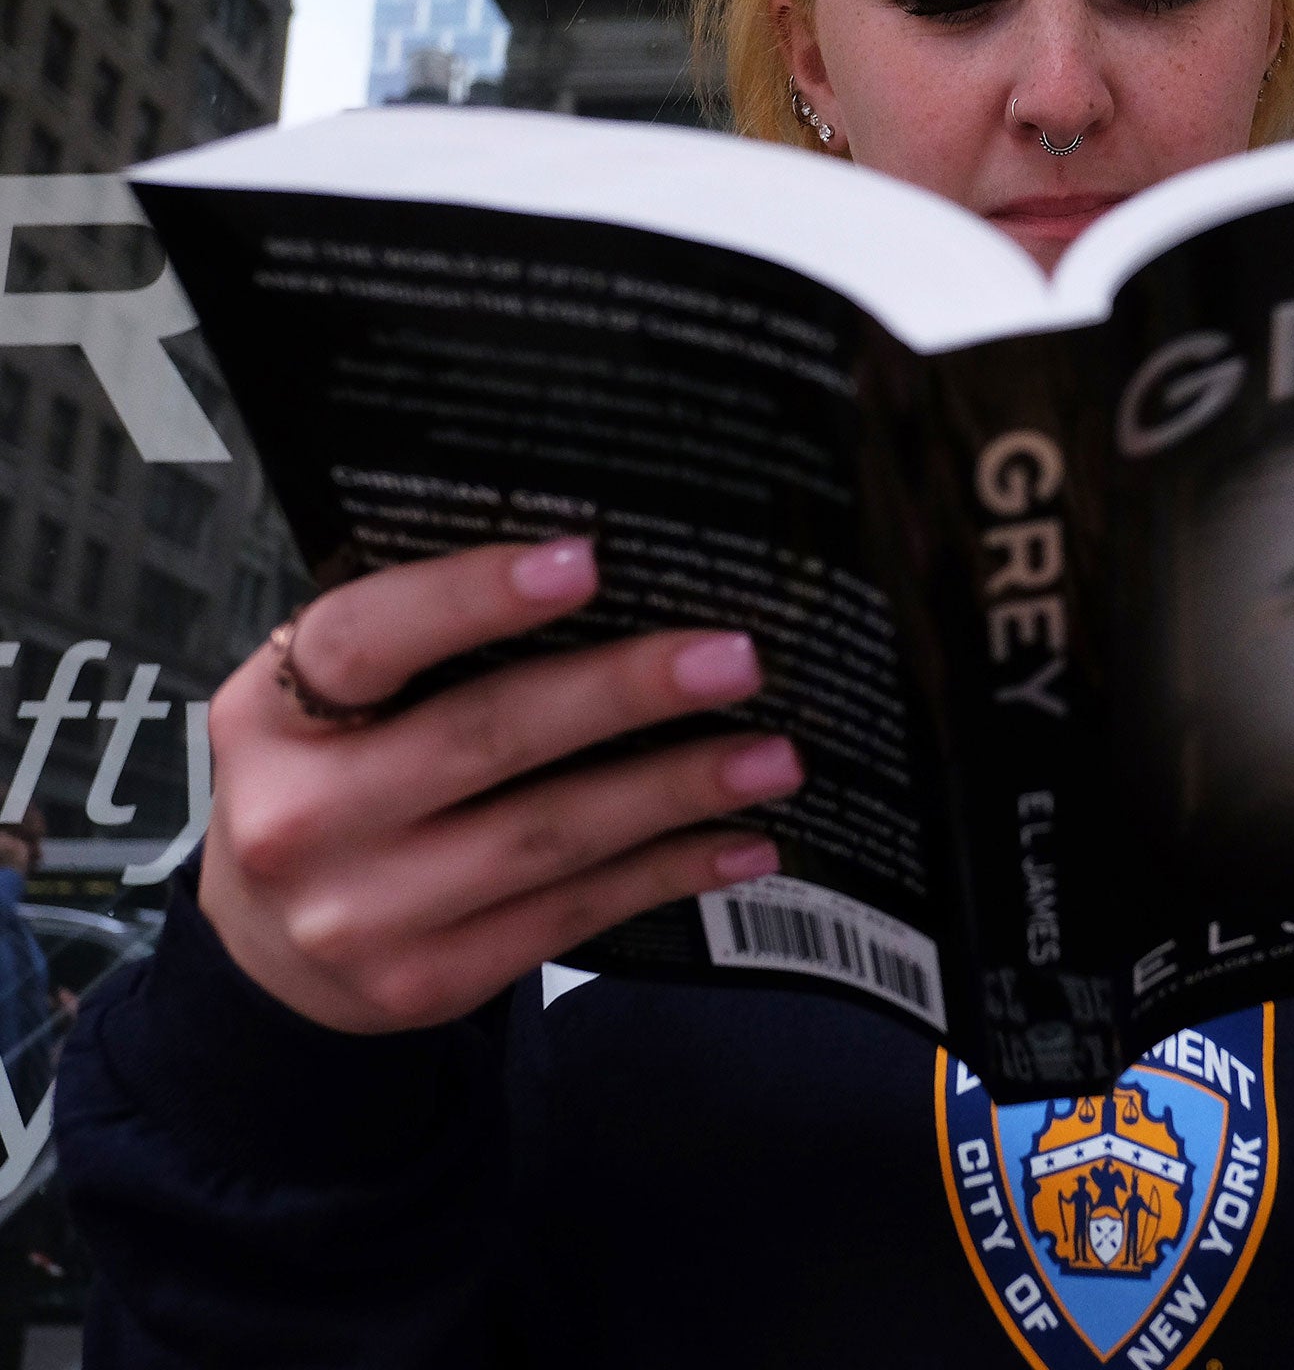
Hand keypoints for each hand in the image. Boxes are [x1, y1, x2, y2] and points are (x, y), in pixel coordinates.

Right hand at [200, 537, 803, 1034]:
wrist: (270, 950)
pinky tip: (742, 843)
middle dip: (625, 691)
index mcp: (270, 716)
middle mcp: (302, 818)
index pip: (365, 640)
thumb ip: (417, 647)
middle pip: (486, 737)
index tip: (587, 560)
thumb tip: (604, 571)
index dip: (474, 596)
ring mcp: (363, 914)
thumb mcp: (323, 707)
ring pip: (548, 836)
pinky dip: (666, 873)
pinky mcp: (426, 982)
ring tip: (774, 756)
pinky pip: (572, 914)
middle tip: (736, 659)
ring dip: (675, 790)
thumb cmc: (331, 780)